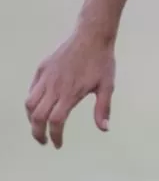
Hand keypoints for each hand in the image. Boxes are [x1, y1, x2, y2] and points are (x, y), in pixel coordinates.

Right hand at [25, 28, 115, 147]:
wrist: (91, 36)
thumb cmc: (101, 62)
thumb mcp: (107, 86)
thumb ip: (103, 109)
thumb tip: (104, 129)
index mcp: (70, 93)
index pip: (56, 121)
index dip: (55, 136)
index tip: (58, 145)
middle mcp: (54, 86)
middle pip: (37, 116)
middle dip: (38, 132)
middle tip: (43, 141)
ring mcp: (46, 77)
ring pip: (29, 103)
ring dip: (31, 118)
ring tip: (38, 127)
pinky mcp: (43, 68)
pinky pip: (32, 89)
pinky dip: (31, 102)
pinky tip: (39, 108)